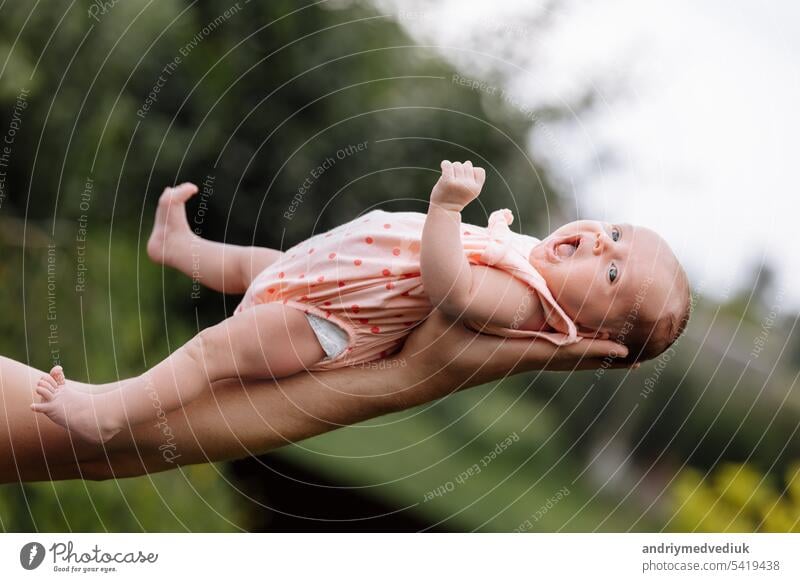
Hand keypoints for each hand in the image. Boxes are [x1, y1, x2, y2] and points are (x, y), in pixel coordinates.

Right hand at [396, 310, 633, 405]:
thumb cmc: (435, 343)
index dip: (595, 350)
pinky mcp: (500, 359)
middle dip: (600, 356)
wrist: (414, 375)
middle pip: (569, 360)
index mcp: (515, 353)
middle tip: (632, 358)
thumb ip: (475, 287)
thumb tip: (497, 260)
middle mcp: (519, 360)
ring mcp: (510, 361)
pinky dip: (563, 350)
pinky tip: (563, 342)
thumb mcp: (454, 311)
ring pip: (557, 358)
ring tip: (610, 353)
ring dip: (584, 355)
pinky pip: (542, 354)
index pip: (564, 352)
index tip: (625, 351)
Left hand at [430, 160, 485, 211]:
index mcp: (476, 189)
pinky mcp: (447, 182)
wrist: (444, 209)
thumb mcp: (470, 191)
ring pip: (457, 164)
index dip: (472, 172)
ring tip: (450, 176)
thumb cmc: (457, 197)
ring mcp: (458, 184)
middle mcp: (469, 186)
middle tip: (455, 178)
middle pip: (468, 165)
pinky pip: (447, 164)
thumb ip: (473, 178)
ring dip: (452, 168)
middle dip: (461, 169)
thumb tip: (468, 163)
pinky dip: (445, 164)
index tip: (465, 179)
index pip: (480, 170)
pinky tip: (444, 167)